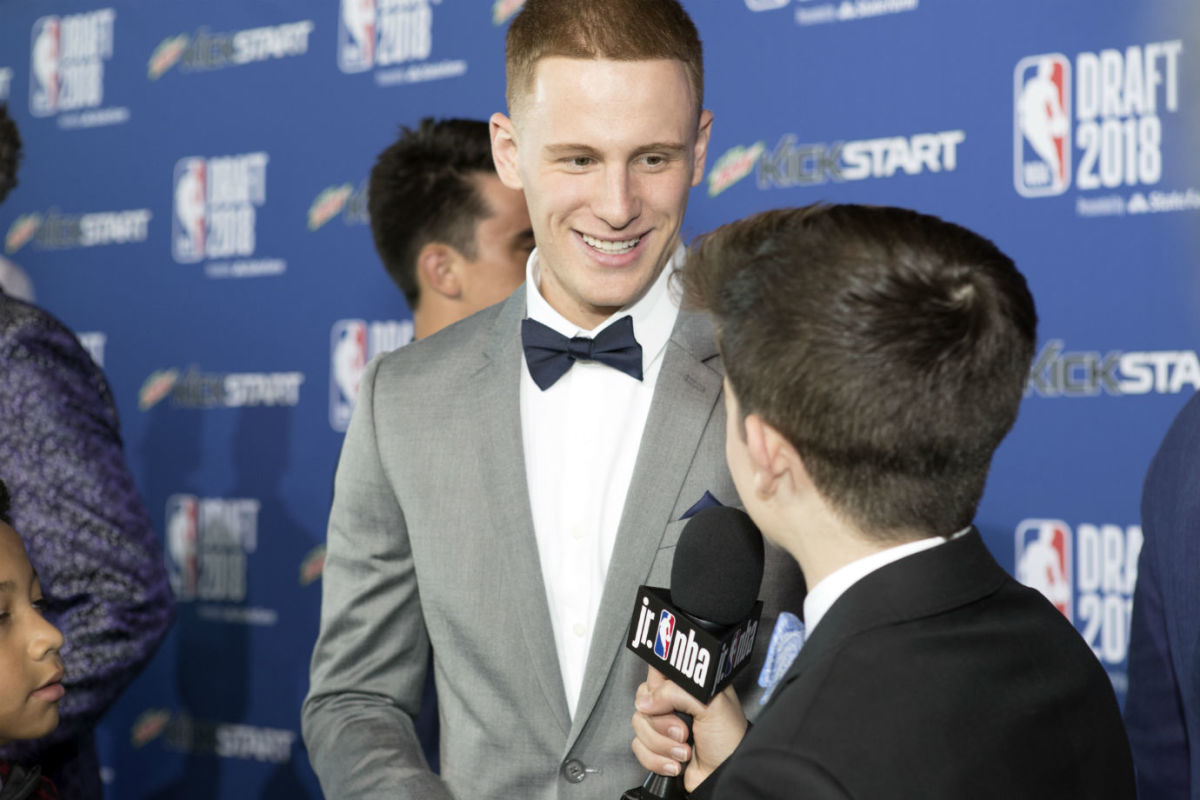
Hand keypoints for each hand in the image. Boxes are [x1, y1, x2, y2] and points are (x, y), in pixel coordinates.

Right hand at [631, 667, 747, 791]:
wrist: (727, 774)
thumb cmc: (729, 739)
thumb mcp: (710, 705)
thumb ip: (675, 693)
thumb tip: (645, 702)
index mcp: (687, 685)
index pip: (656, 672)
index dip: (658, 688)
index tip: (671, 703)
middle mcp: (674, 702)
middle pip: (643, 701)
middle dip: (663, 724)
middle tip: (684, 732)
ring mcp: (664, 725)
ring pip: (639, 726)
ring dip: (663, 745)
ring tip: (685, 751)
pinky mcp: (657, 747)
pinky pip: (639, 748)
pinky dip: (657, 759)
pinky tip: (676, 762)